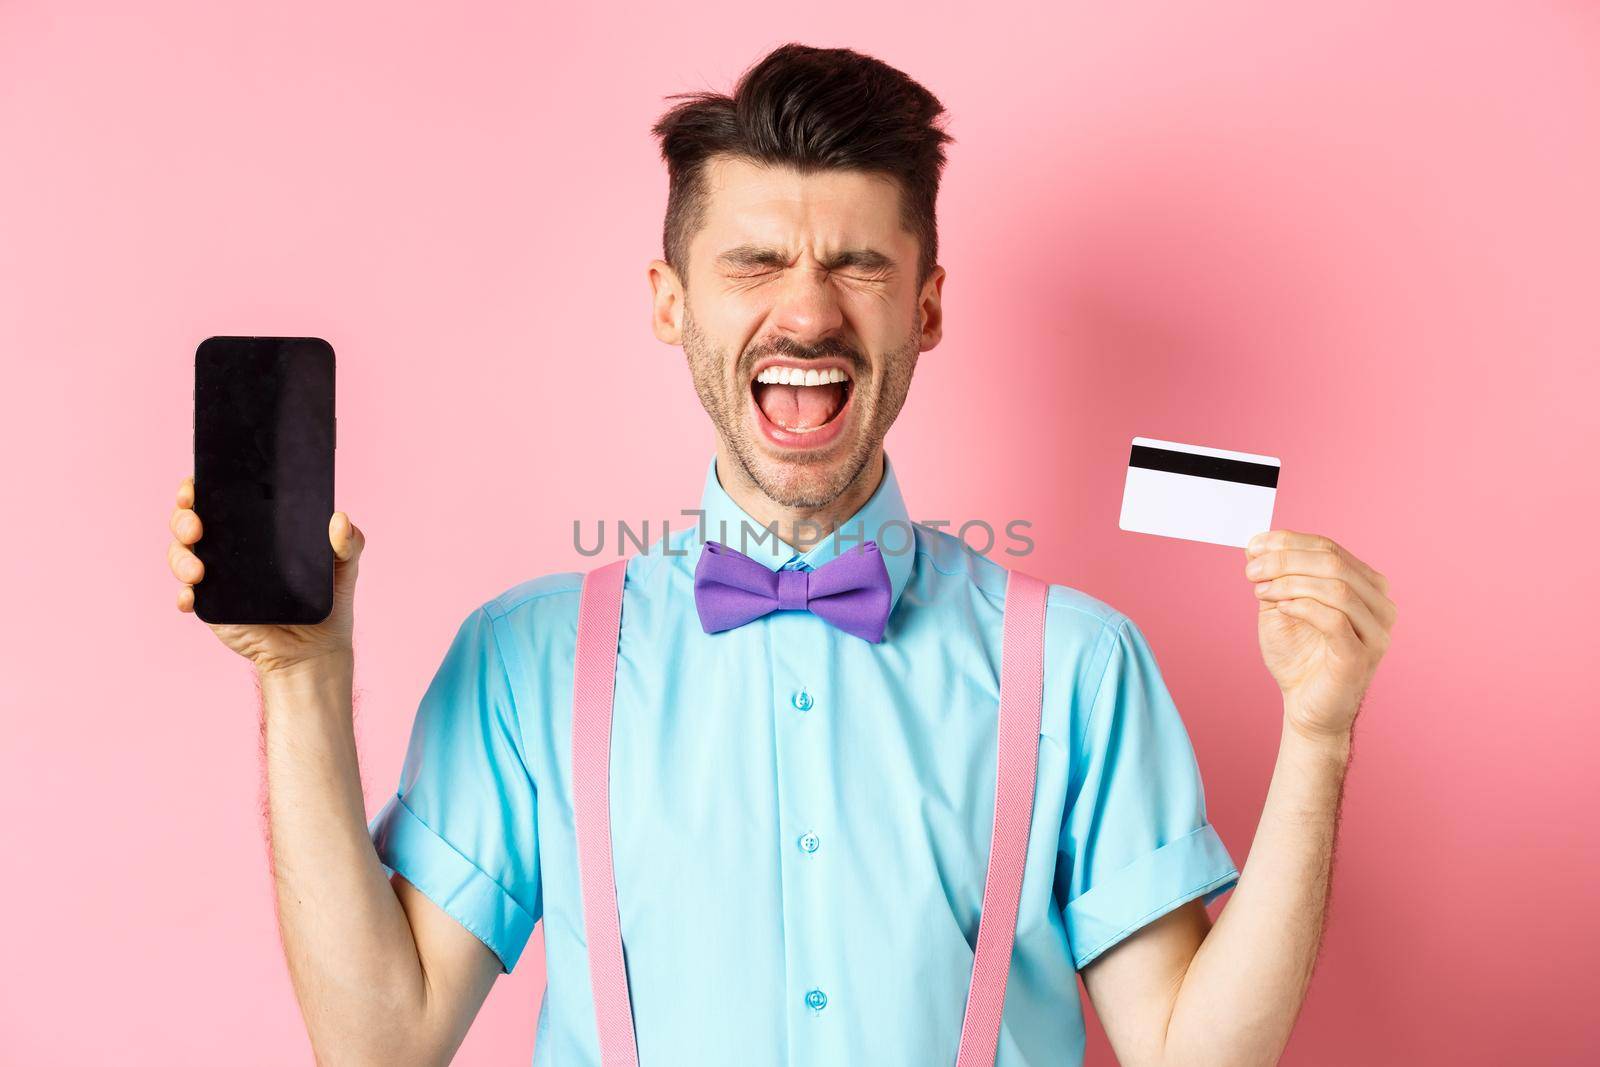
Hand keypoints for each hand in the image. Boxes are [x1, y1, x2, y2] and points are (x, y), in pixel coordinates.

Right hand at [168, 474, 364, 677]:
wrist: (316, 649)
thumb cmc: (328, 600)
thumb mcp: (343, 566)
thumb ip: (348, 541)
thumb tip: (340, 519)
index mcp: (256, 528)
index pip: (220, 498)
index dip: (200, 488)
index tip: (195, 488)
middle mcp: (230, 547)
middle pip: (189, 521)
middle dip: (183, 518)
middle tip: (196, 528)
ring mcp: (216, 576)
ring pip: (180, 555)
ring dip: (179, 558)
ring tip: (199, 572)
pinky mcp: (212, 605)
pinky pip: (186, 596)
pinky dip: (182, 595)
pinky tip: (190, 598)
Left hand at [1243, 529, 1395, 742]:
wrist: (1305, 707)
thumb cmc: (1298, 657)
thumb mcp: (1281, 606)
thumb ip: (1275, 576)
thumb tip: (1258, 543)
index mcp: (1365, 586)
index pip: (1329, 548)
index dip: (1288, 542)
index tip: (1252, 547)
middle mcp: (1379, 605)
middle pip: (1333, 563)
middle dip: (1285, 560)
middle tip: (1251, 570)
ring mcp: (1376, 631)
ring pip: (1337, 588)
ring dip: (1290, 583)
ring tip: (1261, 590)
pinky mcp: (1361, 656)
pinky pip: (1335, 619)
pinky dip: (1302, 606)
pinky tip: (1280, 607)